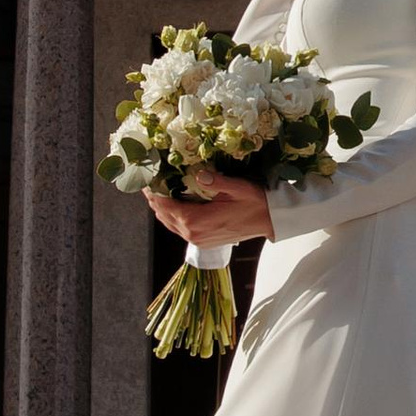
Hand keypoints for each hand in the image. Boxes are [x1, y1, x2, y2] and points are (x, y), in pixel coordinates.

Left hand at [148, 173, 273, 248]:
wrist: (269, 221)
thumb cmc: (255, 203)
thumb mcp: (238, 188)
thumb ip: (216, 182)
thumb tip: (199, 174)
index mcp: (197, 222)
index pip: (165, 206)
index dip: (153, 193)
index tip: (146, 179)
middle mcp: (193, 234)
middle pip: (163, 215)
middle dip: (154, 199)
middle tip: (148, 181)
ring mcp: (197, 240)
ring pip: (169, 223)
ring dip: (161, 208)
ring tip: (156, 190)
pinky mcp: (202, 241)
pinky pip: (179, 228)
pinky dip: (171, 216)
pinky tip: (172, 203)